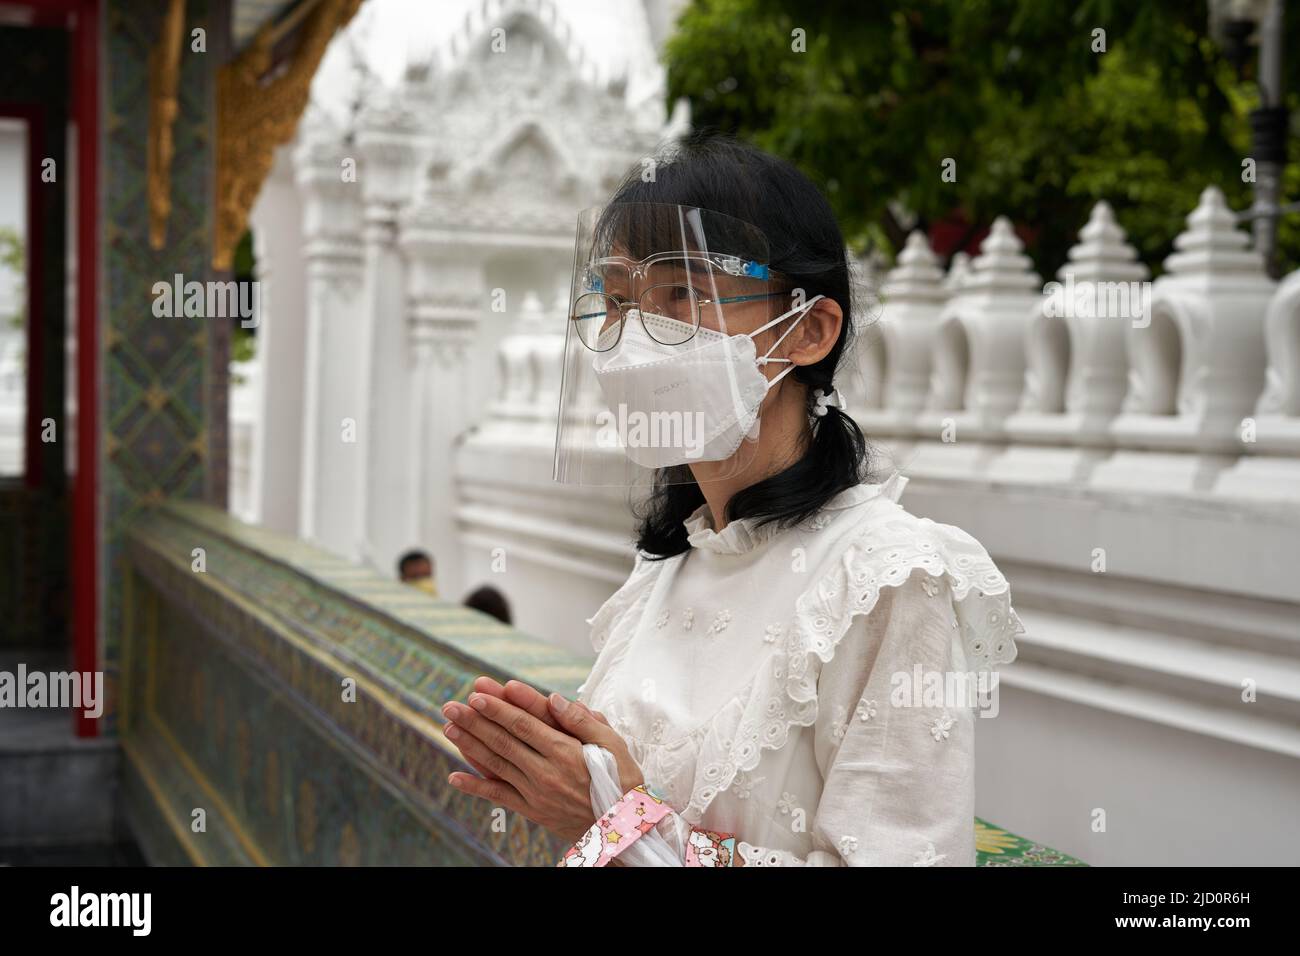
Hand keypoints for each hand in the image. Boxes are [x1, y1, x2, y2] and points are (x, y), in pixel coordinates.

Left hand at [441, 683, 642, 844]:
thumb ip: (582, 721)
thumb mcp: (614, 744)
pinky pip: (499, 795)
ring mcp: (537, 793)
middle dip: (475, 721)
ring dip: (469, 745)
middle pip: (504, 741)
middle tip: (450, 705)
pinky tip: (454, 777)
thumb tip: (554, 698)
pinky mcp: (533, 810)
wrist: (625, 828)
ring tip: (448, 727)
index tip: (477, 694)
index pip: (524, 725)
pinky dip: (475, 786)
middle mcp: (547, 772)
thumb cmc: (623, 779)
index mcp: (567, 752)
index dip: (498, 709)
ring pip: (497, 764)